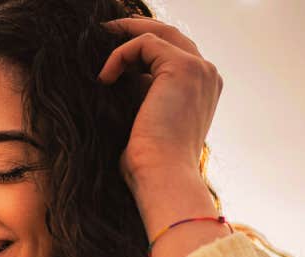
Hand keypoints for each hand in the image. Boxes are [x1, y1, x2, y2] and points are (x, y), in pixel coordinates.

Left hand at [97, 18, 221, 192]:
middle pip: (169, 34)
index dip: (140, 50)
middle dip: (134, 30)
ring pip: (158, 33)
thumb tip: (113, 78)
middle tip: (103, 32)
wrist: (162, 178)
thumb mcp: (145, 122)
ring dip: (123, 40)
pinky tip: (105, 79)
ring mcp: (199, 69)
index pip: (173, 53)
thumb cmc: (149, 164)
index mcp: (202, 89)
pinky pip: (144, 43)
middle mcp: (207, 75)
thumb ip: (140, 96)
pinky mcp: (183, 67)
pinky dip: (119, 55)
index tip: (112, 56)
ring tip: (97, 55)